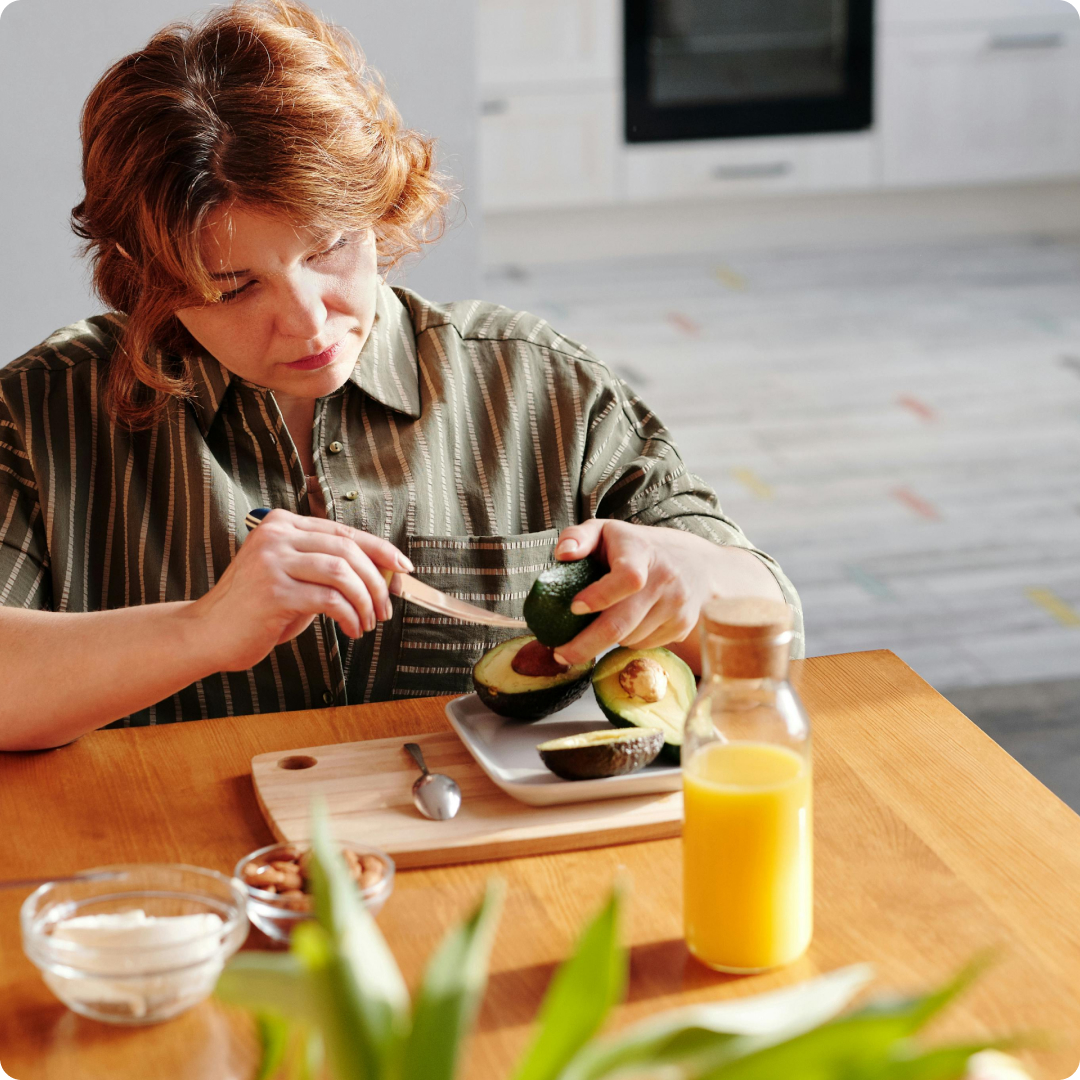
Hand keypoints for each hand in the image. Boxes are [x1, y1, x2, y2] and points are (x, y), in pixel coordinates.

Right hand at [189, 509, 412, 670]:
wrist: (208, 634)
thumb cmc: (255, 610)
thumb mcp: (293, 578)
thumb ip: (327, 568)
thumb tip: (381, 574)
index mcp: (282, 525)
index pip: (344, 531)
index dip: (380, 549)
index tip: (404, 567)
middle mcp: (276, 536)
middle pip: (347, 549)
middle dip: (377, 581)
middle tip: (386, 607)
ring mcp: (273, 562)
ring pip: (342, 572)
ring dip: (365, 600)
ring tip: (369, 622)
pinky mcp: (274, 591)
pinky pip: (330, 599)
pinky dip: (350, 616)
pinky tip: (352, 629)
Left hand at [550, 519, 782, 670]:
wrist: (699, 563)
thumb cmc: (640, 548)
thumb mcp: (607, 530)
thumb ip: (578, 536)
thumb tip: (563, 554)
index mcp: (641, 552)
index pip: (628, 578)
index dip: (600, 596)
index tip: (574, 607)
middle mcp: (664, 579)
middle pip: (622, 624)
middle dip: (585, 645)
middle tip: (561, 654)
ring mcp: (677, 606)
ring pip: (629, 639)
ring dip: (609, 639)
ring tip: (602, 623)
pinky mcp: (683, 627)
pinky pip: (645, 645)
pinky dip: (629, 641)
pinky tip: (629, 623)